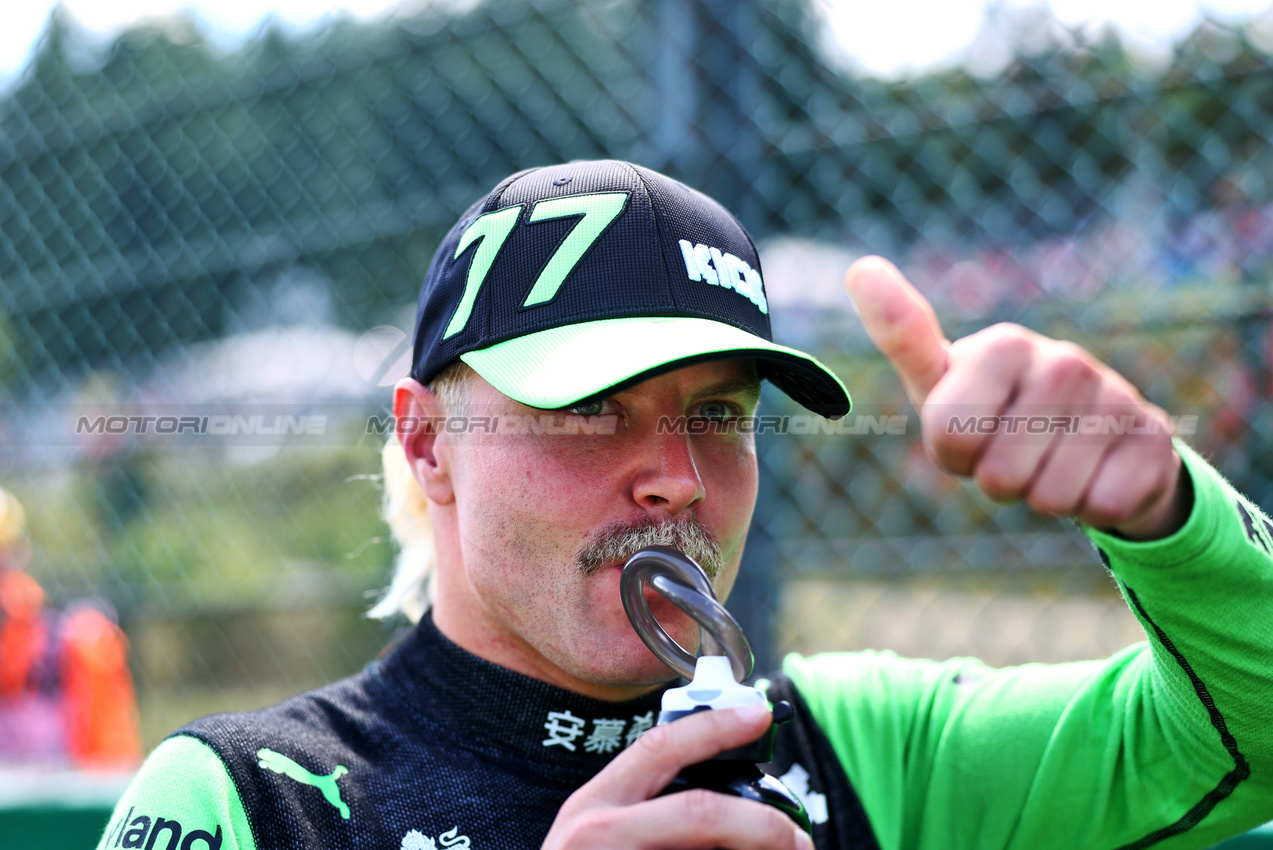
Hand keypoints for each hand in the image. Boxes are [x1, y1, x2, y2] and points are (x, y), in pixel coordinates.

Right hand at [541, 703, 812, 849]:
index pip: (660, 747)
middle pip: (700, 811)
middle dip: (764, 823)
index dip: (715, 727)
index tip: (759, 714)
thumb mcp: (592, 836)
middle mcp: (598, 833)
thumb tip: (723, 805)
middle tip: (798, 838)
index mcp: (592, 806)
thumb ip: (639, 811)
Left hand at [844, 256, 1190, 539]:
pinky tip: (1095, 473)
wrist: (1093, 440)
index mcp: (1004, 344)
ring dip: (1043, 496)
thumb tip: (860, 267)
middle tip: (1016, 452)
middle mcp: (1065, 360)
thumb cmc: (996, 412)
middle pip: (998, 476)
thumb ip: (902, 336)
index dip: (953, 453)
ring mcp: (1117, 396)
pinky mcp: (1157, 438)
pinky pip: (1100, 508)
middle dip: (998, 480)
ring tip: (1052, 461)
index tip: (970, 430)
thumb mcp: (942, 384)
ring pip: (1049, 497)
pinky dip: (1090, 507)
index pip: (950, 436)